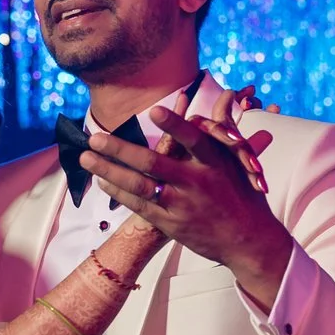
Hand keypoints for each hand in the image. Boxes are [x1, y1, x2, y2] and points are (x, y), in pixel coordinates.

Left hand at [82, 105, 290, 288]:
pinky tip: (102, 181)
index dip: (174, 125)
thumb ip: (223, 129)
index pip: (193, 140)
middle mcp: (196, 182)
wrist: (248, 240)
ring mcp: (182, 204)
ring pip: (139, 185)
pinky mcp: (171, 223)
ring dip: (109, 170)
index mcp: (215, 162)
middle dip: (119, 149)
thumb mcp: (240, 160)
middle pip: (152, 163)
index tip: (154, 111)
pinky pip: (139, 205)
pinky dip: (119, 192)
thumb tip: (226, 94)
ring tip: (86, 158)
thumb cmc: (243, 194)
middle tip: (94, 137)